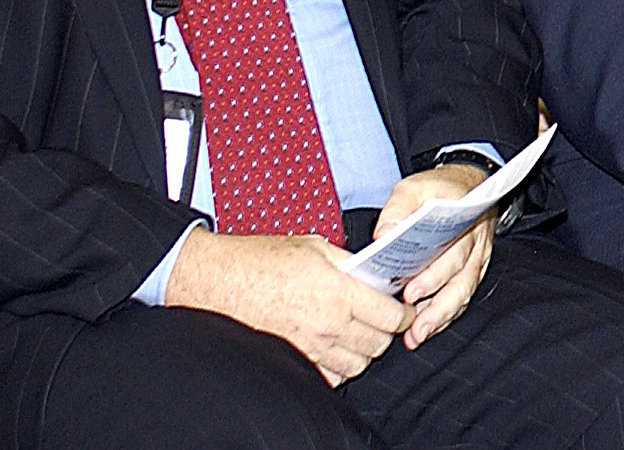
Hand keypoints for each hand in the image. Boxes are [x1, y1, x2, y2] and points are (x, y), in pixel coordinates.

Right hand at [165, 227, 410, 385]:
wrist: (218, 281)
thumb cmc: (261, 260)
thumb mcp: (315, 246)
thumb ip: (349, 263)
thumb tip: (373, 271)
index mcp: (339, 293)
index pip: (391, 317)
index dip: (404, 313)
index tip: (404, 308)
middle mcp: (329, 326)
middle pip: (379, 344)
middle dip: (386, 332)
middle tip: (382, 318)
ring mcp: (310, 348)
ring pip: (357, 365)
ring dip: (364, 351)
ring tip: (359, 333)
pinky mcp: (293, 360)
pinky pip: (331, 377)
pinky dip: (339, 367)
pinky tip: (334, 348)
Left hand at [381, 163, 495, 347]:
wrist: (467, 185)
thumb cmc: (438, 190)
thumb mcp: (414, 188)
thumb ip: (398, 209)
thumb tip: (384, 235)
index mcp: (464, 220)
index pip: (453, 252)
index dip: (434, 275)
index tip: (411, 291)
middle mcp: (475, 244)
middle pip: (461, 280)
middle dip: (437, 306)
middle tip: (415, 326)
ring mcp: (476, 260)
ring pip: (463, 293)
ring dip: (441, 317)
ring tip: (418, 335)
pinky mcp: (471, 272)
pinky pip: (461, 297)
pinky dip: (444, 316)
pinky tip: (425, 329)